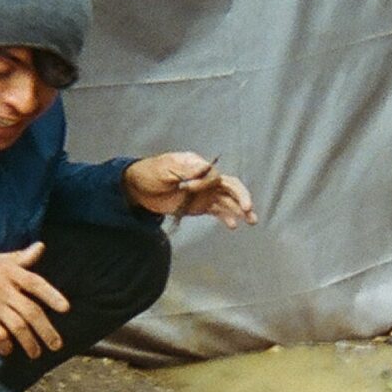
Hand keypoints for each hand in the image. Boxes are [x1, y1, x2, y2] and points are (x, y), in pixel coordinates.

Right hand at [0, 243, 67, 357]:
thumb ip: (21, 257)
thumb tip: (40, 246)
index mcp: (11, 273)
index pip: (36, 284)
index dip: (52, 295)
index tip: (66, 309)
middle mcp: (3, 289)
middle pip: (31, 312)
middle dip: (46, 330)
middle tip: (56, 345)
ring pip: (17, 326)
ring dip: (29, 342)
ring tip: (36, 353)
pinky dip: (5, 345)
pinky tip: (8, 351)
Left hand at [124, 152, 257, 226]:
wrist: (140, 188)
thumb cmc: (151, 173)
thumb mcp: (165, 167)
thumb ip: (185, 167)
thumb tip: (205, 166)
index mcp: (198, 165)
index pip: (213, 175)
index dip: (205, 183)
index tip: (187, 188)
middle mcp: (206, 179)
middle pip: (230, 186)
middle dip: (241, 196)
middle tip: (248, 207)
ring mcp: (205, 193)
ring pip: (228, 200)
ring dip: (241, 209)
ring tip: (251, 220)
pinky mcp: (201, 205)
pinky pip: (218, 211)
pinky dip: (227, 217)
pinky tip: (233, 225)